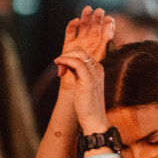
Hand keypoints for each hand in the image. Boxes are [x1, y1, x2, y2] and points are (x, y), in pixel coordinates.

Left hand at [54, 7, 114, 129]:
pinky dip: (65, 61)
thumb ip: (79, 76)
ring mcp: (95, 73)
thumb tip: (68, 68)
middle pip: (86, 48)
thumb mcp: (83, 88)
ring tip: (58, 61)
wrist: (94, 121)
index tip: (68, 41)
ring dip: (66, 55)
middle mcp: (98, 69)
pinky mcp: (88, 79)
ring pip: (79, 54)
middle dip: (79, 36)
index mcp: (99, 70)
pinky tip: (58, 63)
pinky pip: (75, 63)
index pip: (89, 50)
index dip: (77, 45)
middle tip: (67, 36)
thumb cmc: (88, 107)